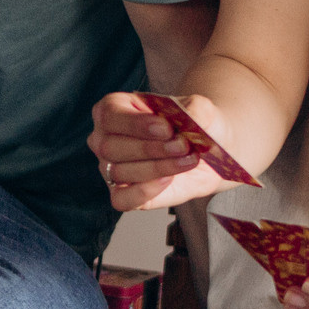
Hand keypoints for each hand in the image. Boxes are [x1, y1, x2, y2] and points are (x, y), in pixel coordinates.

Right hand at [89, 90, 234, 210]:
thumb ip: (196, 109)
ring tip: (186, 160)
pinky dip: (145, 191)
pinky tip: (168, 180)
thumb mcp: (201, 108)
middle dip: (150, 148)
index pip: (109, 115)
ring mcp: (110, 169)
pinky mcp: (122, 195)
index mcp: (113, 109)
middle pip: (110, 146)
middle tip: (182, 146)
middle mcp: (104, 139)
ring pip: (119, 172)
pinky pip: (122, 199)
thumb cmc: (192, 124)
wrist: (205, 152)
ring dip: (157, 167)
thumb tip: (189, 120)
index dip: (135, 123)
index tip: (166, 128)